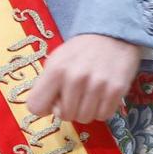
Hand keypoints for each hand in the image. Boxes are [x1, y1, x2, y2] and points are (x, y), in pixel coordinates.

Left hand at [24, 32, 145, 124]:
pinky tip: (103, 94)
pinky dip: (102, 109)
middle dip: (69, 108)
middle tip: (76, 94)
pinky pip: (104, 116)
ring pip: (85, 118)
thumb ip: (47, 84)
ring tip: (90, 92)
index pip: (36, 106)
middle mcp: (75, 78)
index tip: (54, 99)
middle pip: (65, 116)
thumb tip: (46, 110)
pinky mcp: (116, 90)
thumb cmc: (81, 50)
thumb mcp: (57, 60)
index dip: (45, 106)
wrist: (113, 35)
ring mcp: (97, 85)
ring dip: (86, 109)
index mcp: (55, 69)